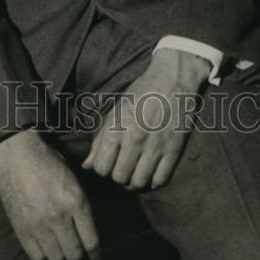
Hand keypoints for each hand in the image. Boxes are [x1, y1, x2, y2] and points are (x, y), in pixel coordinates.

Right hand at [0, 128, 103, 259]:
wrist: (17, 155)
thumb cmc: (48, 162)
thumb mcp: (73, 179)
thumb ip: (81, 204)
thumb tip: (87, 229)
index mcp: (75, 202)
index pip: (91, 240)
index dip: (97, 257)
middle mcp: (59, 217)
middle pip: (74, 254)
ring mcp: (39, 225)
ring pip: (56, 258)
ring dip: (61, 258)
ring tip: (62, 253)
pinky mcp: (21, 229)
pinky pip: (36, 255)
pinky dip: (42, 256)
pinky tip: (45, 248)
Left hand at [82, 48, 208, 190]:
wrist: (173, 77)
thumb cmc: (140, 92)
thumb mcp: (116, 110)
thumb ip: (100, 139)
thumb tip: (86, 165)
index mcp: (116, 127)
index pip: (100, 167)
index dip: (102, 169)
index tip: (108, 163)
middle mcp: (134, 138)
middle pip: (119, 177)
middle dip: (118, 175)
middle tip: (122, 167)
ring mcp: (155, 145)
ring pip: (139, 182)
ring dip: (135, 181)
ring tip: (135, 172)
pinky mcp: (173, 149)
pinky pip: (160, 179)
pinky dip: (153, 181)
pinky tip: (151, 172)